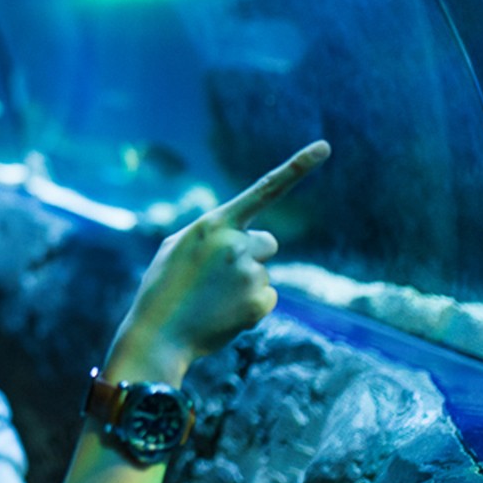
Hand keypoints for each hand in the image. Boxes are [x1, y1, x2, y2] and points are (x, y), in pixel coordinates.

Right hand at [113, 141, 329, 381]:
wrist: (158, 335)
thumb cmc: (163, 289)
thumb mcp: (177, 247)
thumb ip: (212, 233)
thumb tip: (246, 237)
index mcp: (214, 223)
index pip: (264, 189)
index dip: (298, 167)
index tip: (325, 146)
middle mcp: (236, 243)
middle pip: (267, 242)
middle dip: (250, 255)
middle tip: (218, 277)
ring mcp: (249, 273)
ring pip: (264, 273)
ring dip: (245, 284)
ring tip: (212, 299)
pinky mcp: (258, 302)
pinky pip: (268, 297)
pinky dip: (251, 307)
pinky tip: (224, 314)